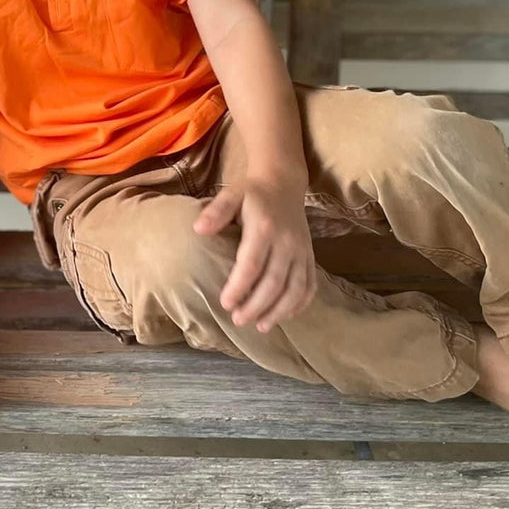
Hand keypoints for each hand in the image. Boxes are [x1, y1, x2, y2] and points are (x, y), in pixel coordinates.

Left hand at [193, 177, 314, 332]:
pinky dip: (299, 304)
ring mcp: (301, 251)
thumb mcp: (230, 195)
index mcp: (264, 228)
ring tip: (261, 326)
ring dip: (279, 311)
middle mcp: (287, 242)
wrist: (283, 182)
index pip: (252, 264)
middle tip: (238, 320)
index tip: (225, 304)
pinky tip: (284, 315)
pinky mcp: (310, 256)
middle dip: (256, 306)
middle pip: (274, 282)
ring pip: (295, 288)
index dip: (239, 287)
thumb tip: (198, 230)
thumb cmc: (251, 192)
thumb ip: (216, 212)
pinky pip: (310, 285)